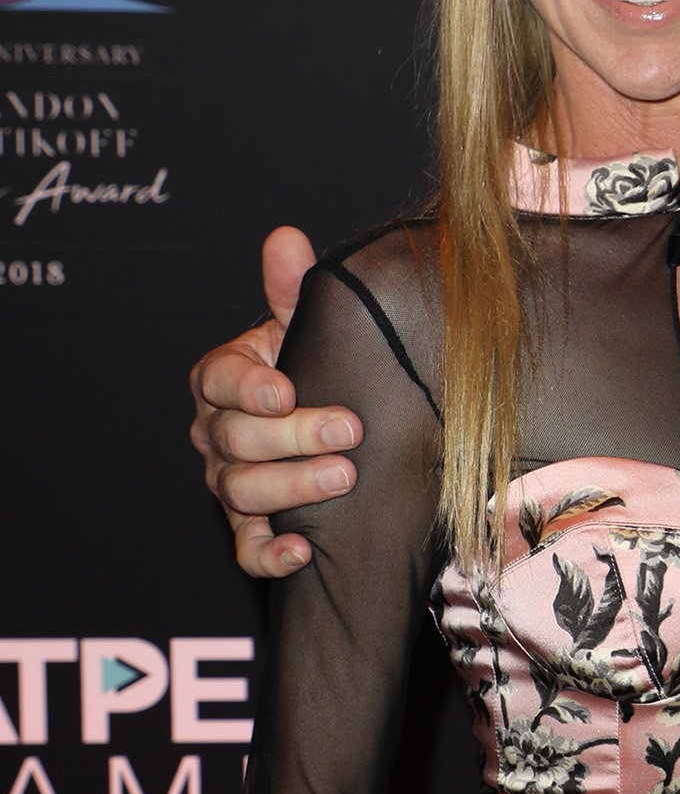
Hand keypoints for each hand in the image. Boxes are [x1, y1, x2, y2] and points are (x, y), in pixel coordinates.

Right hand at [188, 227, 357, 575]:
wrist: (338, 418)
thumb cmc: (318, 367)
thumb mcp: (308, 326)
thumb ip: (293, 289)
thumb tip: (286, 239)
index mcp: (224, 379)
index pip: (216, 381)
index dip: (247, 388)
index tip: (286, 391)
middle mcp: (218, 434)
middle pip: (235, 442)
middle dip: (292, 438)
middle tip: (348, 432)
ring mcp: (230, 483)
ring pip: (241, 493)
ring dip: (292, 487)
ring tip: (345, 478)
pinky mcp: (251, 526)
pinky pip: (248, 549)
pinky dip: (270, 554)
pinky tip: (303, 550)